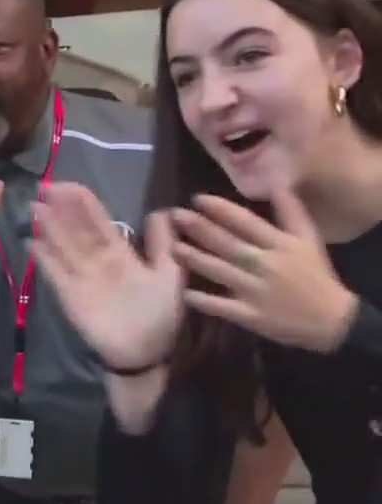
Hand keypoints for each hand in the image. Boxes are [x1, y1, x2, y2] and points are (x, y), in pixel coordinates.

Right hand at [32, 183, 183, 369]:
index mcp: (120, 254)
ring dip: (48, 228)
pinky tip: (31, 242)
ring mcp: (81, 278)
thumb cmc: (161, 315)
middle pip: (75, 231)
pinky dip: (43, 259)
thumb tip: (161, 209)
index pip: (98, 222)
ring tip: (34, 208)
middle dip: (59, 210)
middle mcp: (97, 262)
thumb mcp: (170, 274)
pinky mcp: (70, 297)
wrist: (146, 354)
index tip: (66, 185)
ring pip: (63, 247)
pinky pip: (55, 274)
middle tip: (43, 188)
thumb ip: (163, 244)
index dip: (82, 204)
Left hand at [171, 188, 357, 352]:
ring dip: (195, 259)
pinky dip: (204, 301)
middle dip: (200, 228)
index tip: (197, 199)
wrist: (330, 319)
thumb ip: (292, 213)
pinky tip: (185, 293)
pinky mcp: (250, 316)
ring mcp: (255, 291)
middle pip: (227, 243)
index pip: (246, 222)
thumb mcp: (309, 240)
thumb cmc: (316, 275)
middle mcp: (265, 264)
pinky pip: (223, 307)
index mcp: (279, 244)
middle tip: (175, 215)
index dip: (220, 209)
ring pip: (220, 271)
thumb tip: (276, 184)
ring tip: (172, 247)